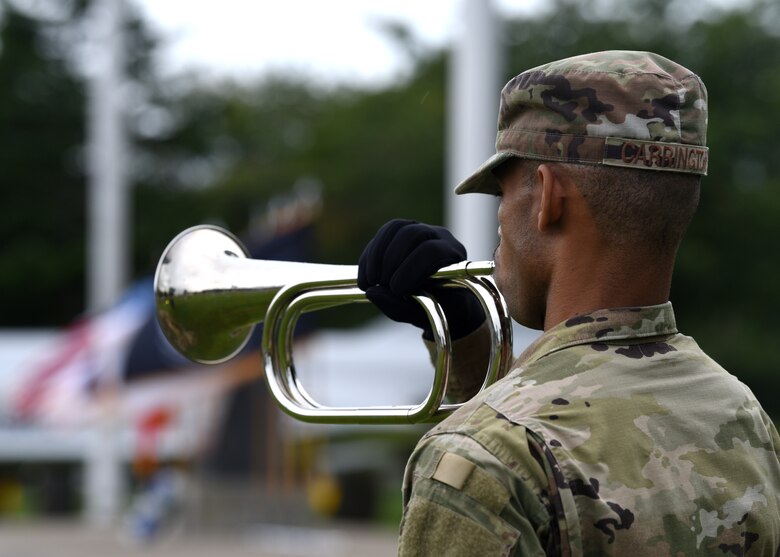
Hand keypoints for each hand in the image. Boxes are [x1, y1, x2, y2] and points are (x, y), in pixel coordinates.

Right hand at [357, 219, 484, 339]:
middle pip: (413, 234)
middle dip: (392, 260)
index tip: (396, 290)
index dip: (411, 269)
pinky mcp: (402, 234)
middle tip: (382, 283)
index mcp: (453, 257)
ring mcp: (420, 230)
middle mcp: (440, 237)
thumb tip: (372, 292)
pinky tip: (366, 278)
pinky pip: (383, 234)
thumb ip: (400, 308)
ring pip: (395, 228)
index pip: (432, 251)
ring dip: (377, 255)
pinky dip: (370, 256)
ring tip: (371, 281)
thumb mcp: (424, 315)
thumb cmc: (439, 308)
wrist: (443, 302)